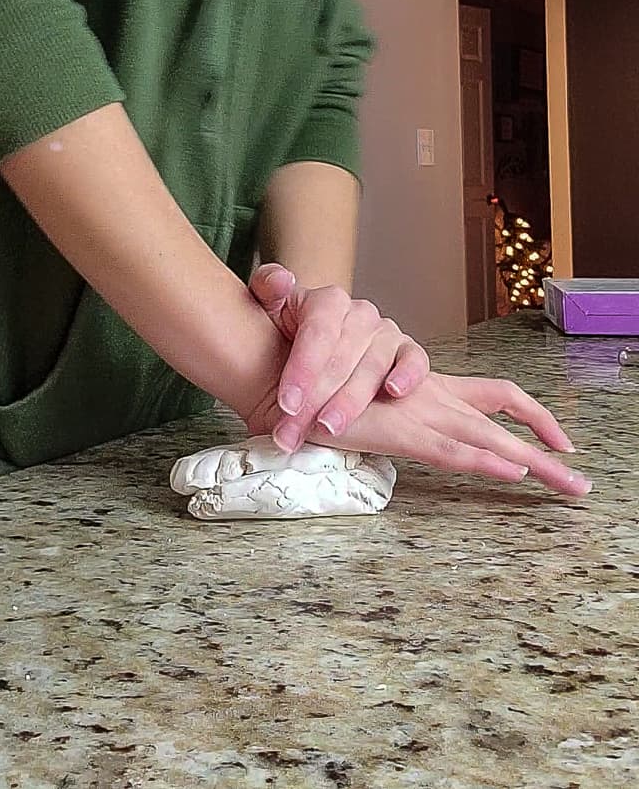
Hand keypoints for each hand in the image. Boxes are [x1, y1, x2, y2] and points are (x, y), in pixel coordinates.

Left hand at [249, 262, 429, 451]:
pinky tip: (394, 392)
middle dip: (315, 400)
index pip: (318, 333)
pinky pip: (415, 360)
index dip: (302, 370)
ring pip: (373, 366)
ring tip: (328, 429)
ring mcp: (385, 333)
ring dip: (350, 401)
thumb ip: (267, 286)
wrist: (306, 349)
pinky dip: (408, 374)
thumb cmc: (285, 331)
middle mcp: (360, 314)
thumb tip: (281, 281)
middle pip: (341, 358)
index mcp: (327, 302)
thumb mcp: (267, 306)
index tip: (285, 404)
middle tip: (293, 431)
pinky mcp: (407, 352)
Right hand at [315, 372, 585, 495]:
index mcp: (431, 387)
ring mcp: (420, 412)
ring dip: (535, 463)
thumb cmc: (321, 392)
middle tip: (579, 483)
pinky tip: (516, 474)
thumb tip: (401, 427)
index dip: (533, 416)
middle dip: (547, 449)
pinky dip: (487, 462)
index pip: (497, 396)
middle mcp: (434, 395)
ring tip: (571, 487)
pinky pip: (454, 450)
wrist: (288, 379)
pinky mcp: (401, 431)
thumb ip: (388, 415)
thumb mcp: (366, 403)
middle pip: (507, 418)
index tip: (558, 440)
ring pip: (490, 439)